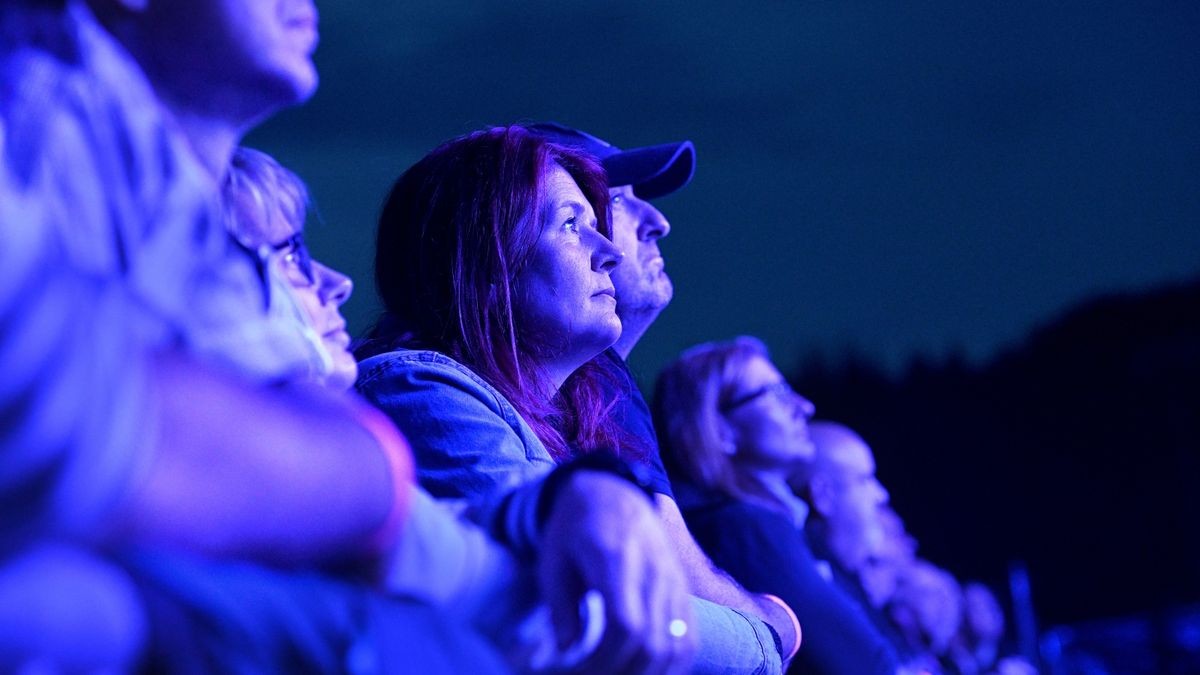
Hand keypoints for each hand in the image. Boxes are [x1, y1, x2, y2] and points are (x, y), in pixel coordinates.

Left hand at [538, 470, 695, 673]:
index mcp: (615, 559)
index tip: (578, 669)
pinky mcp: (682, 588)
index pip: (625, 624)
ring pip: (676, 644)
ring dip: (649, 673)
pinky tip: (649, 672)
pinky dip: (673, 664)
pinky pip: (689, 636)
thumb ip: (560, 608)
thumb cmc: (573, 529)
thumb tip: (565, 653)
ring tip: (619, 674)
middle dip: (622, 671)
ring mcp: (673, 579)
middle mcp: (653, 569)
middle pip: (652, 641)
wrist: (609, 492)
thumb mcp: (552, 562)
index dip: (604, 659)